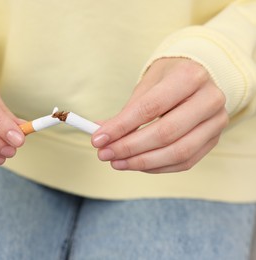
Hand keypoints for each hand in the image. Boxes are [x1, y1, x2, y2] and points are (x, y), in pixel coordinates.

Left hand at [92, 58, 228, 172]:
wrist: (198, 77)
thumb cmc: (169, 79)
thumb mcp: (146, 85)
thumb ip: (126, 112)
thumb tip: (101, 134)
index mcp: (190, 76)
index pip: (150, 107)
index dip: (122, 126)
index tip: (98, 139)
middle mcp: (209, 99)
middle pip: (166, 133)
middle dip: (130, 148)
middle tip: (105, 154)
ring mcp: (216, 122)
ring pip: (178, 152)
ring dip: (142, 162)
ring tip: (117, 162)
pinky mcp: (214, 140)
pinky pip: (185, 162)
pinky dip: (157, 167)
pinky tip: (136, 164)